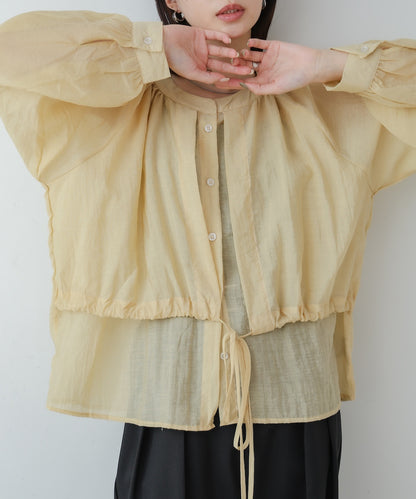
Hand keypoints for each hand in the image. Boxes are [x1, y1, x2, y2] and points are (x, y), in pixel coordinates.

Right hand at [163, 25, 252, 84]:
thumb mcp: (192, 73)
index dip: (231, 80)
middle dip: (235, 68)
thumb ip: (208, 77)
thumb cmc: (174, 60)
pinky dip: (221, 37)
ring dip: (229, 53)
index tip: (242, 83)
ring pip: (220, 50)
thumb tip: (223, 80)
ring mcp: (202, 46)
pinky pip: (214, 35)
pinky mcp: (200, 34)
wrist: (162, 43)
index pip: (219, 76)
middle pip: (223, 64)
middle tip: (248, 70)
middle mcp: (203, 59)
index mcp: (201, 70)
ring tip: (237, 56)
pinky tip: (229, 41)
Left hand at [214, 39, 346, 93]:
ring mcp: (267, 57)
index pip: (244, 81)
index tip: (220, 82)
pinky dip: (253, 43)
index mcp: (262, 81)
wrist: (311, 65)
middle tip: (230, 64)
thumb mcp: (276, 87)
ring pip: (250, 55)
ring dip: (243, 55)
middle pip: (245, 67)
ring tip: (240, 55)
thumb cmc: (296, 80)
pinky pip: (260, 44)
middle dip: (237, 66)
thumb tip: (244, 86)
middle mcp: (263, 69)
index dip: (232, 81)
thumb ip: (259, 88)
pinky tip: (248, 44)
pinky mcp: (272, 46)